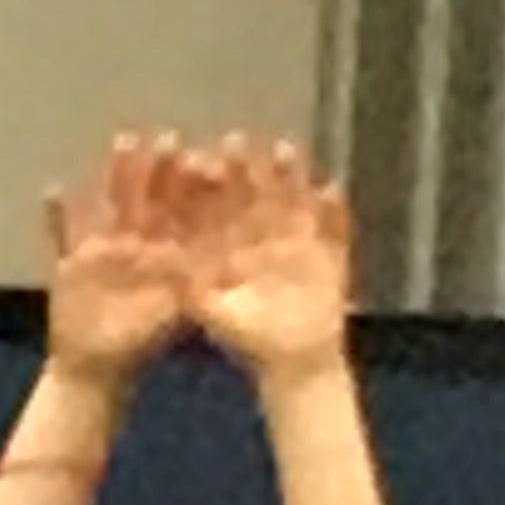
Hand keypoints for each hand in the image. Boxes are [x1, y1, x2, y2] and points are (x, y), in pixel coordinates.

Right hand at [43, 134, 194, 385]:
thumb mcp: (172, 322)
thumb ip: (189, 294)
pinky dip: (55, 217)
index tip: (208, 162)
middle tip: (170, 137)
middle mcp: (132, 245)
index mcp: (161, 256)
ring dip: (114, 175)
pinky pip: (60, 236)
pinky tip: (51, 192)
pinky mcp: (67, 264)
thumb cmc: (138, 347)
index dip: (192, 191)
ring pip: (108, 205)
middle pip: (147, 200)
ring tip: (123, 141)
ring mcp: (99, 250)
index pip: (179, 215)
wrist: (94, 371)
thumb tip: (216, 270)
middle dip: (158, 169)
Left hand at [180, 136, 352, 380]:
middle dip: (246, 169)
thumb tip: (170, 265)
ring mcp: (300, 241)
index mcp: (236, 246)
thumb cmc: (252, 342)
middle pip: (255, 196)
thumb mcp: (215, 315)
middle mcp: (266, 236)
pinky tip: (332, 189)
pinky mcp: (330, 254)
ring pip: (293, 201)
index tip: (196, 160)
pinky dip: (334, 212)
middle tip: (233, 140)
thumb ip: (196, 290)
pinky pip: (333, 229)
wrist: (299, 365)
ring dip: (291, 177)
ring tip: (285, 150)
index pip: (220, 209)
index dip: (207, 186)